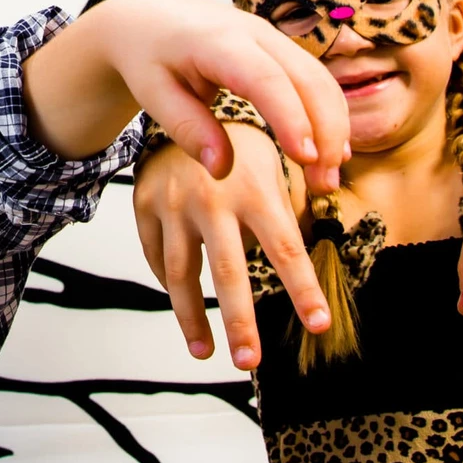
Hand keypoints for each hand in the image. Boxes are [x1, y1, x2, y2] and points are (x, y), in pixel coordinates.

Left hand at [26, 0, 349, 184]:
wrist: (148, 17)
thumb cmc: (147, 55)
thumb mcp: (153, 93)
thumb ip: (187, 129)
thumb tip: (222, 170)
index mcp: (217, 41)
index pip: (265, 78)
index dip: (291, 117)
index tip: (306, 158)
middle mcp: (254, 33)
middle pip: (308, 78)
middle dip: (326, 131)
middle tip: (323, 185)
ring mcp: (273, 37)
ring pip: (320, 79)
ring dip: (334, 128)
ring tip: (327, 178)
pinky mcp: (281, 48)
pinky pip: (316, 79)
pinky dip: (328, 115)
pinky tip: (328, 152)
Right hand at [134, 125, 328, 369]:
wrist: (178, 100)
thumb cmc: (239, 146)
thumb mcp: (271, 166)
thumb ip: (288, 212)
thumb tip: (313, 263)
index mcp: (253, 188)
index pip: (286, 250)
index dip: (304, 291)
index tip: (319, 325)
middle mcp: (212, 198)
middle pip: (228, 273)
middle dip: (241, 322)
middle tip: (251, 362)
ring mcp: (173, 203)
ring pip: (181, 274)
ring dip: (194, 319)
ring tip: (206, 352)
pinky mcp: (143, 204)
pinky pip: (157, 258)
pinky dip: (170, 286)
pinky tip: (185, 309)